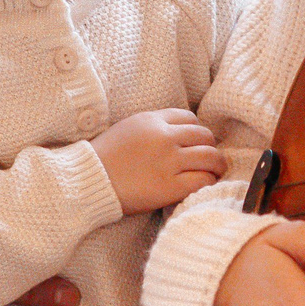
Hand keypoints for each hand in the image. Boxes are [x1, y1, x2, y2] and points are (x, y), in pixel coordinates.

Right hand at [89, 108, 223, 213]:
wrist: (87, 181)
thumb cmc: (103, 158)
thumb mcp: (127, 129)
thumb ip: (153, 127)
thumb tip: (178, 135)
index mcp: (152, 120)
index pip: (189, 118)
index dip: (197, 132)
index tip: (196, 143)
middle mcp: (164, 137)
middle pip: (204, 136)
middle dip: (210, 147)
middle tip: (210, 159)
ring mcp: (168, 162)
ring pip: (210, 157)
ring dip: (217, 165)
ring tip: (215, 173)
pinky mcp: (169, 187)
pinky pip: (203, 181)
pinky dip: (209, 182)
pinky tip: (206, 186)